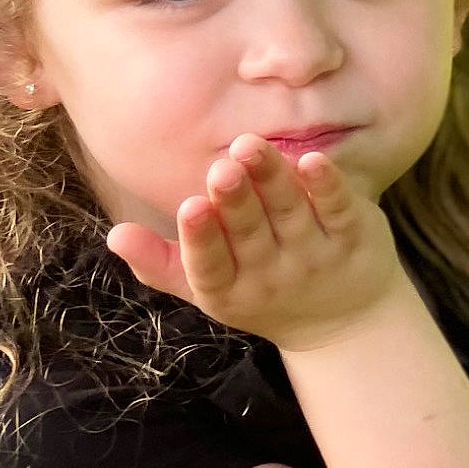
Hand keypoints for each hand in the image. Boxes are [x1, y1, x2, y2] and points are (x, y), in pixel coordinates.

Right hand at [104, 133, 401, 351]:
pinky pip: (338, 210)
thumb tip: (114, 235)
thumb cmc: (259, 290)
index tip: (190, 207)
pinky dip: (326, 186)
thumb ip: (159, 262)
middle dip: (235, 203)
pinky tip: (311, 159)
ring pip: (290, 215)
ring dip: (271, 180)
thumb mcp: (206, 287)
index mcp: (228, 291)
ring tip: (249, 146)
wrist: (342, 321)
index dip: (201, 239)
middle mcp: (272, 277)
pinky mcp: (354, 237)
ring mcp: (315, 259)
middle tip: (221, 169)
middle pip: (251, 237)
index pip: (211, 268)